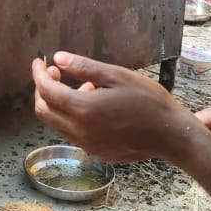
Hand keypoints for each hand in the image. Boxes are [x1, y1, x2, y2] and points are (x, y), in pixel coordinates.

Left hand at [33, 53, 210, 210]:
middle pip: (45, 111)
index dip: (39, 75)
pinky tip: (93, 103)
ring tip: (83, 85)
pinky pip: (73, 133)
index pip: (47, 92)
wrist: (171, 135)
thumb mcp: (116, 75)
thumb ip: (83, 67)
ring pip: (58, 123)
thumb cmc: (148, 101)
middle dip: (43, 90)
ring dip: (60, 103)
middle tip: (54, 72)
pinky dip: (73, 116)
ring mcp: (88, 145)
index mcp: (83, 110)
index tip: (40, 62)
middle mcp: (80, 132)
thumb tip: (58, 58)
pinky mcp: (97, 152)